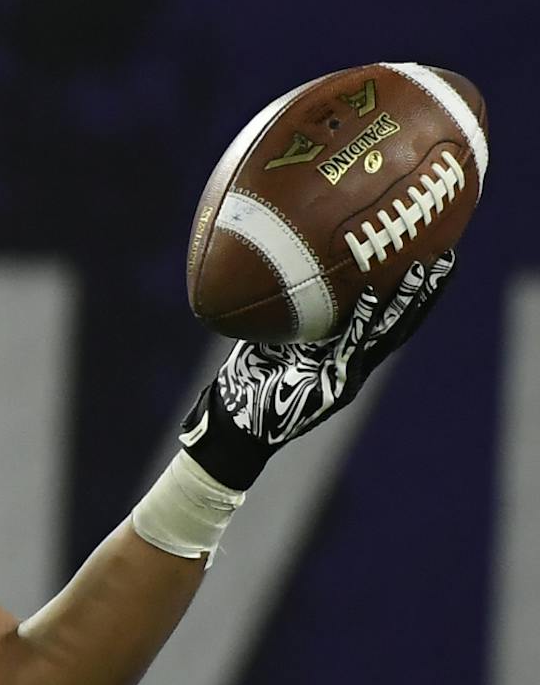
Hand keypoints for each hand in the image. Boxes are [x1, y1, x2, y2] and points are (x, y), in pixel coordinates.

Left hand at [179, 252, 455, 490]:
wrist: (236, 426)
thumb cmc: (252, 379)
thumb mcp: (276, 340)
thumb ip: (292, 312)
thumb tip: (288, 264)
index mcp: (346, 353)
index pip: (390, 320)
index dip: (415, 294)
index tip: (434, 258)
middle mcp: (355, 364)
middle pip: (401, 324)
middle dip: (426, 293)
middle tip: (449, 258)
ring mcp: (348, 377)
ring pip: (385, 335)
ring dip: (405, 302)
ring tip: (420, 269)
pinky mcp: (333, 389)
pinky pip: (349, 348)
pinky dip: (360, 321)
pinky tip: (370, 294)